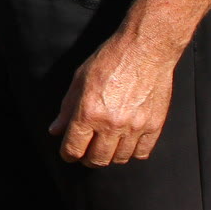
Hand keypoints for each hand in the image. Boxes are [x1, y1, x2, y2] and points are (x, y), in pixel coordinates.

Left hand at [50, 32, 179, 165]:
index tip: (68, 153)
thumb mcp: (79, 80)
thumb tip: (56, 130)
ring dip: (109, 156)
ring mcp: (135, 127)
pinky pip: (142, 153)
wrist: (145, 50)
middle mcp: (112, 124)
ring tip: (105, 146)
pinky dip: (132, 152)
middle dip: (87, 158)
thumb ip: (67, 109)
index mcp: (88, 112)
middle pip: (97, 159)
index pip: (74, 148)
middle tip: (85, 151)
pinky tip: (125, 142)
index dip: (68, 154)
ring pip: (119, 159)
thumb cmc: (110, 60)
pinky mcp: (154, 126)